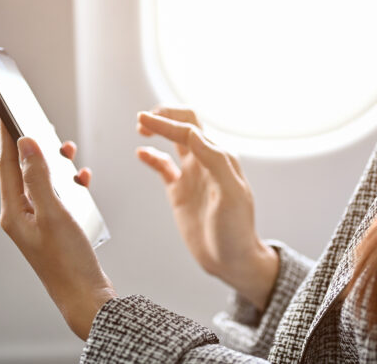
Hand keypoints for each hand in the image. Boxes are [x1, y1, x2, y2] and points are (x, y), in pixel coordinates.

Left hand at [0, 120, 115, 339]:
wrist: (85, 296)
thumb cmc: (68, 260)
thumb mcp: (54, 212)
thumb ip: (39, 176)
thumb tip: (26, 143)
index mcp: (13, 211)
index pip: (6, 164)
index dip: (7, 136)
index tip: (7, 110)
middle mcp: (20, 216)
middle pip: (22, 171)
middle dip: (35, 148)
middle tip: (46, 127)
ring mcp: (36, 223)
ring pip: (41, 182)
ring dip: (55, 166)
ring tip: (68, 153)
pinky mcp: (52, 229)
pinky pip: (56, 197)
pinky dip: (68, 185)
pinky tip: (82, 182)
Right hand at [136, 108, 277, 309]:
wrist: (232, 259)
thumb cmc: (236, 230)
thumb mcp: (231, 195)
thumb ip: (215, 162)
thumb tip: (193, 133)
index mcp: (220, 159)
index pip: (190, 130)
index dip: (167, 123)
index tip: (145, 119)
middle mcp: (206, 162)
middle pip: (185, 125)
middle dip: (165, 116)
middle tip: (143, 119)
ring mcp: (193, 175)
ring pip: (175, 142)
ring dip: (159, 129)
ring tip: (141, 128)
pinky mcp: (181, 191)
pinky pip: (164, 166)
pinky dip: (152, 156)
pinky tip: (141, 153)